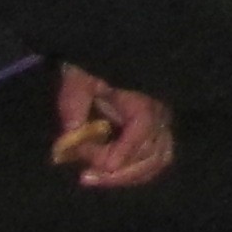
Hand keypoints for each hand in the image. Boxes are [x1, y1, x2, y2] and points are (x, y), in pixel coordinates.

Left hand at [52, 66, 174, 189]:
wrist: (109, 53)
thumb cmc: (94, 67)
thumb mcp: (79, 79)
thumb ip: (74, 103)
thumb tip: (70, 136)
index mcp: (145, 100)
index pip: (141, 133)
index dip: (117, 154)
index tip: (84, 160)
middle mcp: (160, 115)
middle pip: (153, 155)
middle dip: (119, 173)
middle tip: (86, 177)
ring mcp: (162, 124)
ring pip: (158, 160)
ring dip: (128, 176)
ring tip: (97, 178)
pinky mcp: (157, 132)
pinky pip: (157, 158)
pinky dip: (138, 171)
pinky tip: (112, 173)